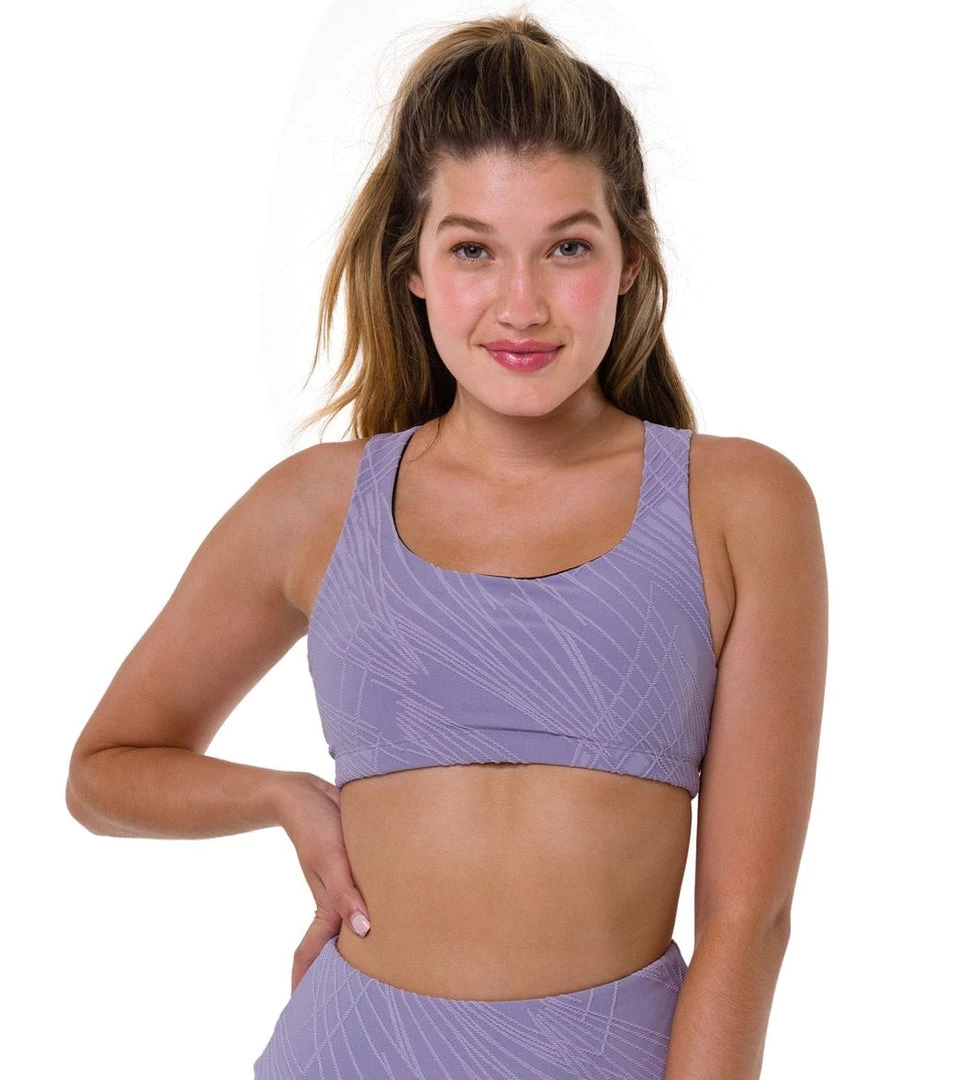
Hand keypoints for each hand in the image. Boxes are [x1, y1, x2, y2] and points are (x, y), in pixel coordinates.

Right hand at [274, 772, 370, 994]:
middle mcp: (336, 899)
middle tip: (352, 997)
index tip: (298, 1006)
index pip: (311, 952)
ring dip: (362, 940)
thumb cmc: (316, 825)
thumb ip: (346, 893)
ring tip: (382, 963)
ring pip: (355, 920)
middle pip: (337, 944)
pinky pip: (365, 895)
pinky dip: (371, 908)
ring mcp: (345, 884)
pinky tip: (392, 911)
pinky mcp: (355, 866)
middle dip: (339, 970)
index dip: (305, 979)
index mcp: (326, 905)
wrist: (305, 792)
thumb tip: (364, 930)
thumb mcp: (331, 860)